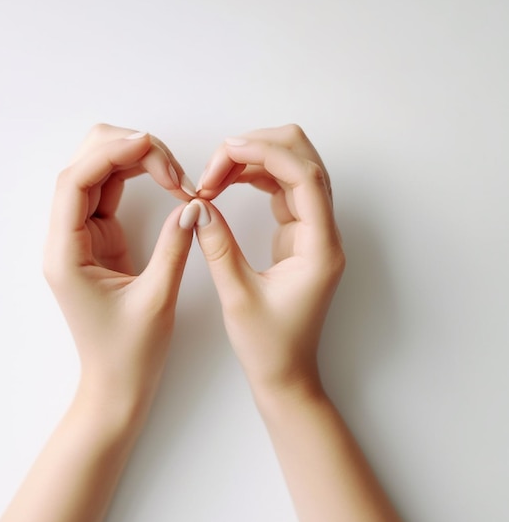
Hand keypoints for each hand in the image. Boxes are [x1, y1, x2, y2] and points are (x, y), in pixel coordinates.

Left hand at [43, 123, 196, 422]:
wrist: (116, 385)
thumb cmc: (130, 354)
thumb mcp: (158, 300)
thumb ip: (174, 247)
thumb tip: (192, 205)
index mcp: (66, 254)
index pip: (76, 182)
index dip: (111, 153)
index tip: (151, 145)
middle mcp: (66, 238)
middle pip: (84, 166)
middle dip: (126, 151)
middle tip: (173, 168)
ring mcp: (81, 236)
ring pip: (98, 173)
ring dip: (134, 161)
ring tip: (175, 175)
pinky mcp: (99, 238)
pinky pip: (112, 192)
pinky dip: (138, 178)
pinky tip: (166, 182)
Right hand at [195, 124, 344, 398]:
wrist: (286, 373)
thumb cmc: (269, 346)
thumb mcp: (237, 296)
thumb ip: (218, 246)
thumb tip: (197, 207)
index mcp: (319, 248)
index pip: (304, 177)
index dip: (266, 152)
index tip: (225, 149)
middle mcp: (324, 233)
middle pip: (305, 160)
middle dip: (260, 149)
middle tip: (215, 165)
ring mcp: (313, 232)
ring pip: (292, 169)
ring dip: (254, 161)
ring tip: (213, 176)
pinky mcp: (299, 235)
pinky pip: (281, 188)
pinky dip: (254, 178)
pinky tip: (227, 184)